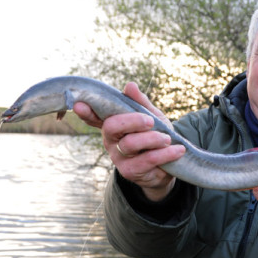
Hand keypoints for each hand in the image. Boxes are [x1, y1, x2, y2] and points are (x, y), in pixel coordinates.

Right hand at [73, 82, 185, 201]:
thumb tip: (130, 85)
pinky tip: (177, 149)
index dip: (86, 111)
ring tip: (168, 138)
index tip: (79, 104)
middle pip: (112, 126)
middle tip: (151, 121)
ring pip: (130, 143)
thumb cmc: (156, 135)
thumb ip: (141, 103)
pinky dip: (165, 153)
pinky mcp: (130, 171)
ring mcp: (118, 157)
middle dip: (133, 120)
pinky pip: (147, 160)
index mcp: (113, 124)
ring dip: (153, 139)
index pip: (94, 117)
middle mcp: (111, 140)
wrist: (167, 164)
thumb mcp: (152, 116)